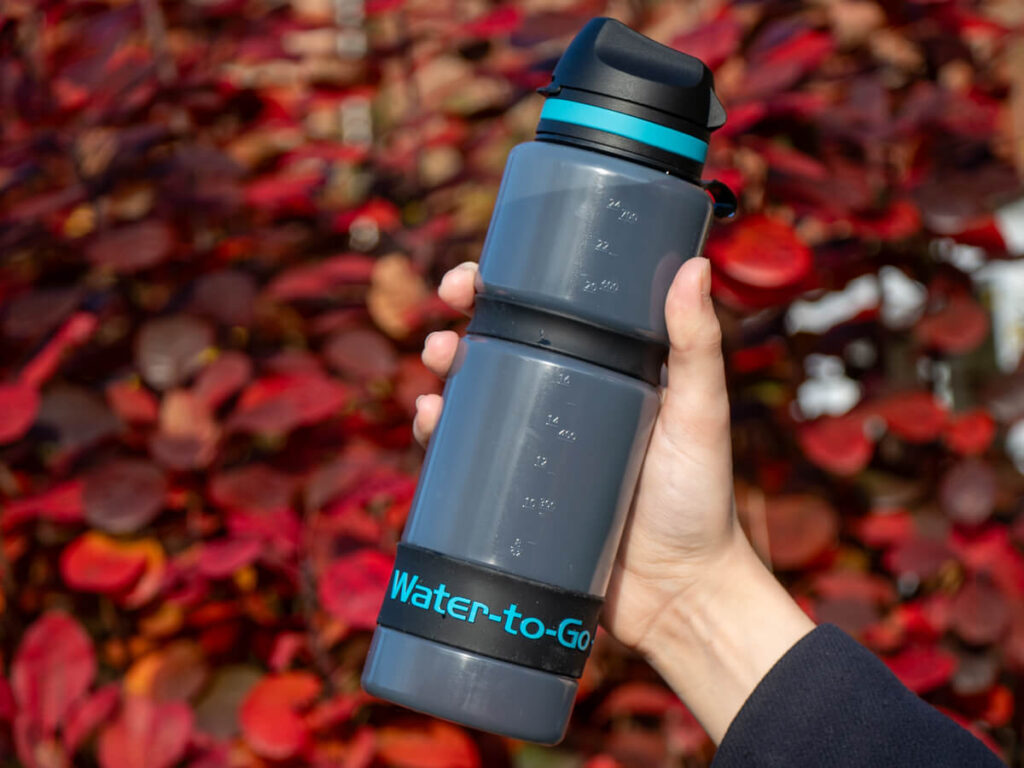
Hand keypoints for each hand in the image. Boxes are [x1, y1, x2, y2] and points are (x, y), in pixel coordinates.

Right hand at [413, 257, 812, 742]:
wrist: (677, 595)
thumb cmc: (700, 501)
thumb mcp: (700, 414)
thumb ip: (696, 345)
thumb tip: (694, 265)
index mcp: (606, 370)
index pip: (550, 313)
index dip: (510, 286)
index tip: (485, 271)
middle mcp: (566, 400)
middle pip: (502, 346)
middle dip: (464, 318)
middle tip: (452, 307)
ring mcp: (537, 447)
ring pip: (475, 395)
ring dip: (444, 368)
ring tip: (439, 360)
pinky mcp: (515, 491)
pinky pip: (467, 455)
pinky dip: (440, 432)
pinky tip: (429, 420)